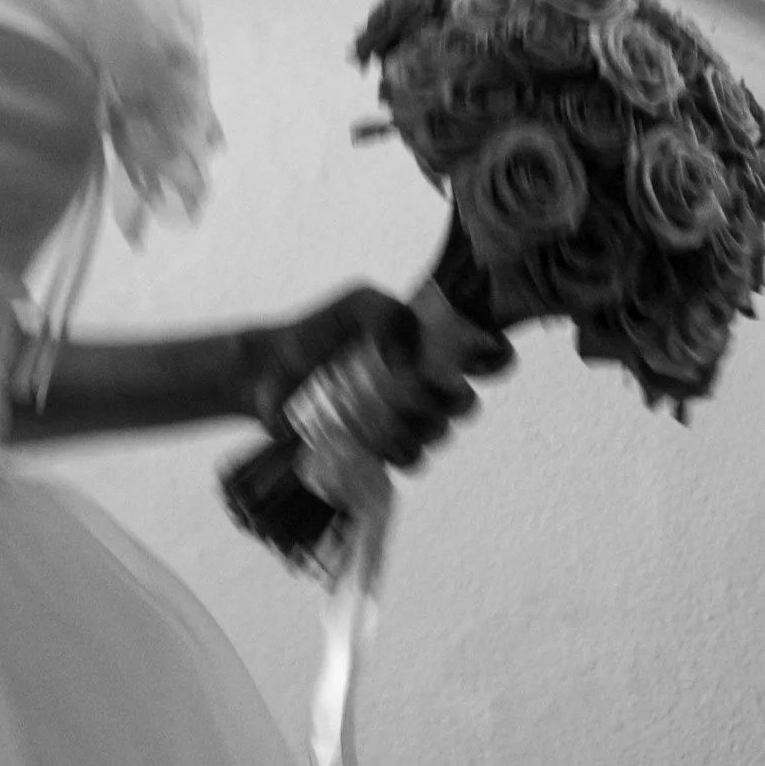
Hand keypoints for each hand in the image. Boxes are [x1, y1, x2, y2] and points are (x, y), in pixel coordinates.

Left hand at [250, 284, 492, 468]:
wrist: (270, 373)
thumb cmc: (316, 334)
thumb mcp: (357, 305)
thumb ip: (389, 315)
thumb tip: (409, 366)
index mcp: (429, 345)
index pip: (486, 355)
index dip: (494, 361)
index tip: (474, 363)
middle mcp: (425, 384)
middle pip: (465, 403)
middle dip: (448, 401)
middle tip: (415, 390)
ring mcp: (406, 419)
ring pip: (439, 433)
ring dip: (417, 427)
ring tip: (384, 414)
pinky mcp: (383, 450)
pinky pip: (412, 460)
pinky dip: (400, 452)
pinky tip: (377, 441)